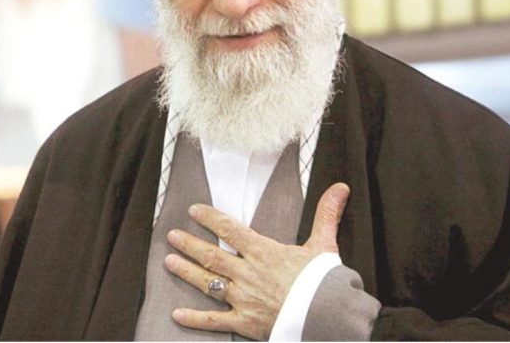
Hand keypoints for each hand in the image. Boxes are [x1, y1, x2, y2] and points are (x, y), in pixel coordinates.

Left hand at [164, 182, 349, 339]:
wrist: (328, 316)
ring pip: (208, 282)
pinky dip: (194, 319)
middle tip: (171, 235)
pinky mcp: (245, 322)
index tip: (194, 210)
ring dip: (186, 271)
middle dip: (189, 244)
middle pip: (212, 256)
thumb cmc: (324, 282)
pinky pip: (214, 320)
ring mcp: (244, 299)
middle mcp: (249, 274)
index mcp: (265, 252)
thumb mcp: (325, 244)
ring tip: (168, 261)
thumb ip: (326, 214)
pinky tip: (176, 314)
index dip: (210, 218)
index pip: (230, 230)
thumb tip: (340, 188)